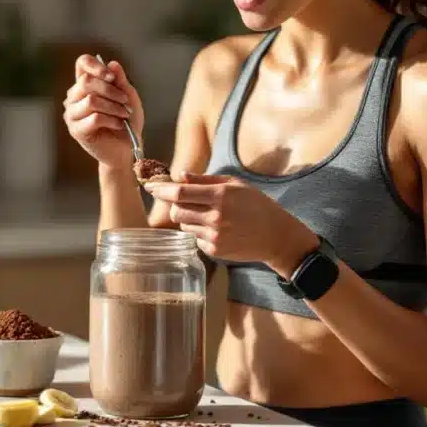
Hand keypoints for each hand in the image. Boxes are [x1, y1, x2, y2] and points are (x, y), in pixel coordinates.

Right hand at [63, 55, 144, 169]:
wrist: (126, 148)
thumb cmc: (127, 121)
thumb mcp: (128, 97)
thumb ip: (120, 81)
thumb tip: (112, 64)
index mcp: (85, 84)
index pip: (82, 63)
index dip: (95, 65)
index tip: (111, 77)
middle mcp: (74, 97)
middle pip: (86, 82)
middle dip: (111, 90)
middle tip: (125, 101)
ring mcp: (72, 114)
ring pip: (91, 100)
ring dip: (113, 107)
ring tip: (125, 114)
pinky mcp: (76, 130)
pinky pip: (94, 118)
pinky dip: (112, 120)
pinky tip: (119, 125)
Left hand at [143, 172, 318, 274]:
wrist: (276, 236)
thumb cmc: (256, 205)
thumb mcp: (235, 184)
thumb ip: (205, 180)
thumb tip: (180, 175)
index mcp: (220, 197)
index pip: (180, 193)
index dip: (161, 190)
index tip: (151, 186)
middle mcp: (215, 218)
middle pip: (176, 212)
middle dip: (174, 205)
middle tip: (183, 201)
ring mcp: (214, 237)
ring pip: (184, 226)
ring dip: (188, 218)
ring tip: (208, 214)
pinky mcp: (214, 250)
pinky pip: (195, 238)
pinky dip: (199, 232)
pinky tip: (217, 228)